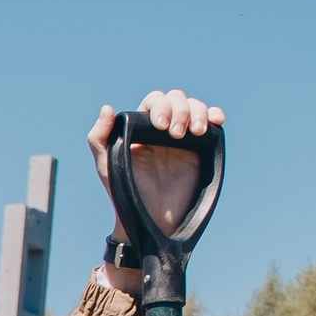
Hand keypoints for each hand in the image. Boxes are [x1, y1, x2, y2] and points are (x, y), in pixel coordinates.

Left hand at [89, 90, 224, 241]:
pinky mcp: (201, 147)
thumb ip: (99, 137)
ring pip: (195, 107)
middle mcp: (163, 128)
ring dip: (198, 112)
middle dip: (180, 110)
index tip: (161, 126)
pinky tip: (216, 120)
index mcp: (142, 126)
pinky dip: (215, 115)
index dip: (160, 106)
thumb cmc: (123, 191)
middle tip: (176, 135)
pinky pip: (212, 123)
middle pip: (177, 99)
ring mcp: (184, 136)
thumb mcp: (105, 164)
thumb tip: (107, 108)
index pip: (155, 101)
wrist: (150, 216)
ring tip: (196, 133)